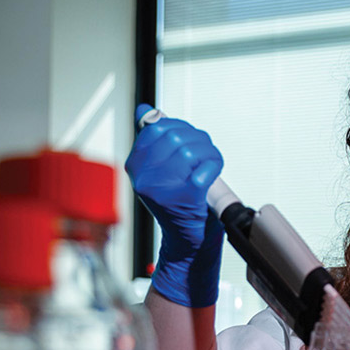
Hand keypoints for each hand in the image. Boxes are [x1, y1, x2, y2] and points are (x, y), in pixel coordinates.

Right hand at [126, 105, 224, 306]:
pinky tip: (212, 174)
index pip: (157, 128)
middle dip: (197, 139)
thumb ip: (152, 139)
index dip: (179, 128)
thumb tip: (145, 109)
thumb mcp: (157, 170)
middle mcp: (143, 176)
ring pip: (191, 149)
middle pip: (176, 135)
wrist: (186, 241)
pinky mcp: (184, 196)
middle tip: (205, 152)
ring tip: (209, 163)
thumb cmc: (176, 203)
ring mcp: (163, 187)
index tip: (189, 140)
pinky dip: (215, 165)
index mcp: (135, 165)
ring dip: (208, 152)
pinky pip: (205, 166)